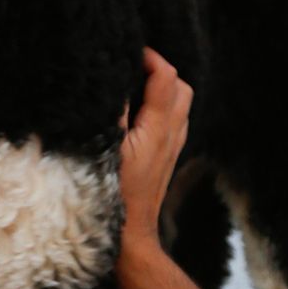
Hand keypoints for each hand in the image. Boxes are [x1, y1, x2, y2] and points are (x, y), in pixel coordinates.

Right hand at [119, 47, 193, 251]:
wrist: (131, 237)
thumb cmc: (114, 196)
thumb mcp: (107, 149)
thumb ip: (114, 113)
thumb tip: (112, 80)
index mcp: (158, 128)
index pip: (165, 76)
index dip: (149, 57)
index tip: (127, 51)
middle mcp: (172, 135)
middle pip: (180, 87)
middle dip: (160, 71)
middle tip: (132, 67)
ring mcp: (172, 149)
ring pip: (180, 105)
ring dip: (162, 90)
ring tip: (132, 88)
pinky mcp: (167, 160)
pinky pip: (173, 123)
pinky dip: (160, 110)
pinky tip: (137, 116)